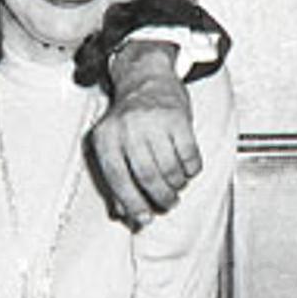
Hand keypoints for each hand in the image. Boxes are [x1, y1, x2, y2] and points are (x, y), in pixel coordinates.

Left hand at [90, 41, 200, 228]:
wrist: (147, 79)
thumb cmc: (129, 119)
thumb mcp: (114, 145)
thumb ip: (116, 179)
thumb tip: (124, 213)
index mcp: (106, 137)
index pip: (117, 177)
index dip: (131, 202)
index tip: (142, 218)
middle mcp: (127, 128)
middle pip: (146, 176)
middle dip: (159, 197)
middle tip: (166, 204)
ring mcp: (153, 122)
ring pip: (169, 168)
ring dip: (176, 186)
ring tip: (176, 187)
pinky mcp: (177, 118)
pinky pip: (189, 155)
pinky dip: (190, 169)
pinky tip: (186, 169)